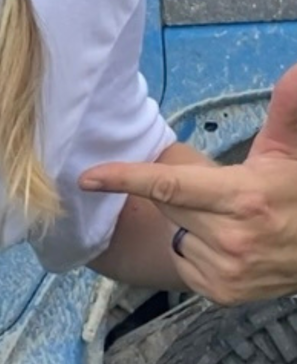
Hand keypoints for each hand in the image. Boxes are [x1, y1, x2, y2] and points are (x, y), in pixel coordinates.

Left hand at [80, 65, 296, 304]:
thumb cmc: (296, 197)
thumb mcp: (287, 154)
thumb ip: (285, 112)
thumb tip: (294, 71)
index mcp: (243, 197)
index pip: (169, 185)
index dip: (124, 178)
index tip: (88, 176)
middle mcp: (232, 238)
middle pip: (168, 204)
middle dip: (181, 192)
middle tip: (217, 192)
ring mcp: (226, 270)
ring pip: (174, 232)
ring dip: (190, 223)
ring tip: (230, 221)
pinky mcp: (220, 293)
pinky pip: (183, 259)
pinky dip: (196, 249)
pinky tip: (226, 245)